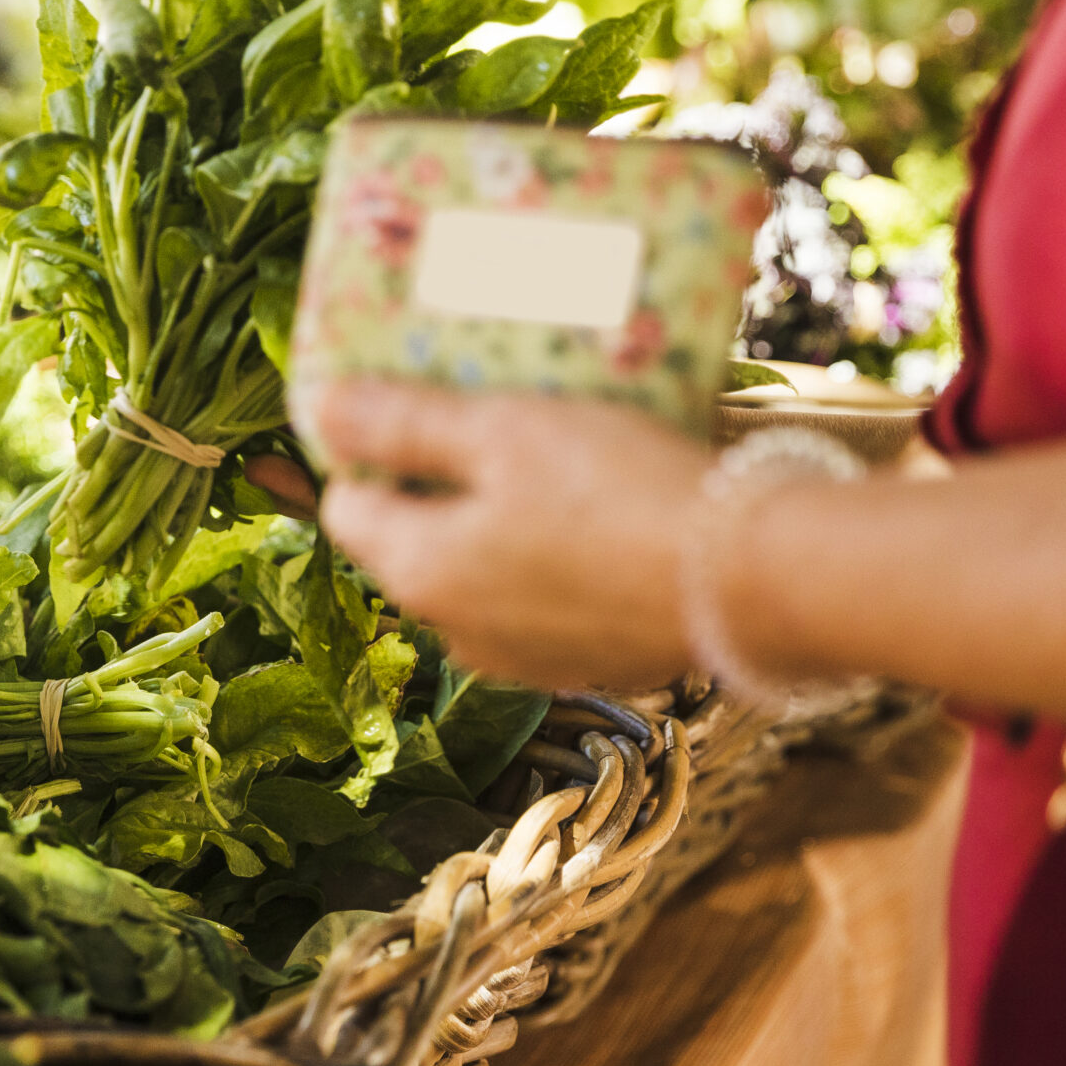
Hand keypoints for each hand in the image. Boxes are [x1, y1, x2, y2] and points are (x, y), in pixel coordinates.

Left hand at [311, 379, 713, 691]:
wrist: (747, 580)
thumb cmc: (616, 492)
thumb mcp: (502, 432)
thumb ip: (403, 424)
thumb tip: (317, 409)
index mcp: (417, 572)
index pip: (346, 506)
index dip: (370, 448)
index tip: (416, 402)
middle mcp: (453, 633)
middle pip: (414, 541)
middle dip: (441, 482)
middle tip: (497, 418)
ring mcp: (520, 659)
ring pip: (481, 571)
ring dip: (502, 519)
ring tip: (559, 458)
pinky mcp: (584, 664)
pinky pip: (543, 598)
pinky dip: (556, 556)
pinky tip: (605, 513)